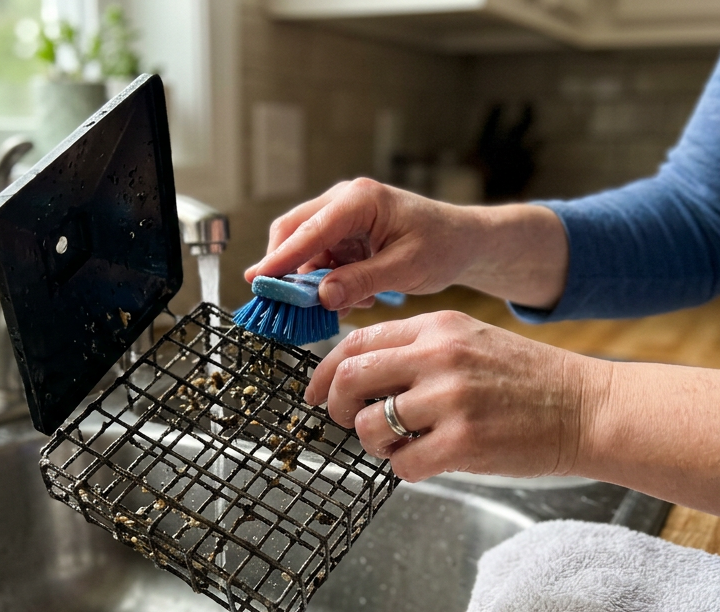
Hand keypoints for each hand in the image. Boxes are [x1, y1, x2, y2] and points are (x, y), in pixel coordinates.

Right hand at [245, 179, 482, 311]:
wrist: (462, 241)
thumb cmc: (441, 246)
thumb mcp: (406, 268)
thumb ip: (362, 281)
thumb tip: (322, 297)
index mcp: (360, 201)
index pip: (309, 230)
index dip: (280, 258)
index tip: (257, 281)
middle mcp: (344, 201)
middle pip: (293, 232)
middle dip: (285, 268)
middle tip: (280, 302)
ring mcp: (341, 217)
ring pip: (304, 249)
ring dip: (313, 281)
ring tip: (348, 302)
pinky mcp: (343, 234)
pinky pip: (320, 259)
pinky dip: (327, 281)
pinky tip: (356, 295)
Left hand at [305, 310, 602, 481]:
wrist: (587, 408)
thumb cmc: (530, 381)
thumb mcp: (471, 341)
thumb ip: (419, 350)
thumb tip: (359, 372)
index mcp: (438, 328)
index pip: (356, 341)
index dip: (324, 371)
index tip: (315, 392)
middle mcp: (439, 358)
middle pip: (350, 379)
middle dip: (336, 407)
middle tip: (346, 422)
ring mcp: (451, 400)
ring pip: (369, 426)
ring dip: (375, 443)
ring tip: (402, 443)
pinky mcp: (463, 443)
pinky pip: (402, 463)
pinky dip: (406, 468)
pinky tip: (429, 461)